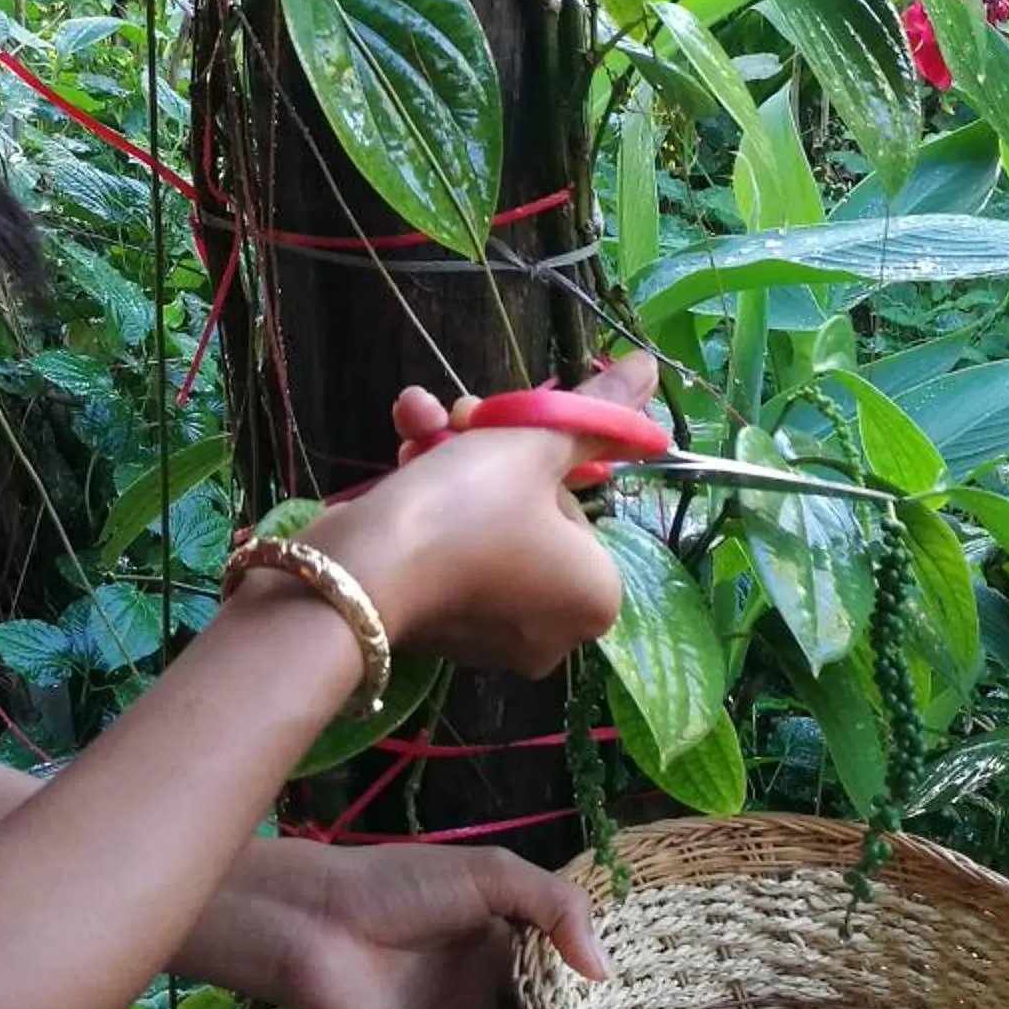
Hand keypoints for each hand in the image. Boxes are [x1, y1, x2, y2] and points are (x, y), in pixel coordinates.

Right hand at [311, 353, 657, 677]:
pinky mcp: (440, 634)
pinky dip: (426, 509)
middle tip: (454, 416)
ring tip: (414, 419)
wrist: (357, 574)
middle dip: (481, 452)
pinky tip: (398, 456)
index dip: (533, 456)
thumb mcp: (533, 444)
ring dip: (445, 461)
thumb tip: (650, 368)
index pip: (574, 503)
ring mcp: (493, 640)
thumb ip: (597, 409)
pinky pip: (447, 558)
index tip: (497, 427)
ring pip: (479, 527)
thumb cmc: (465, 508)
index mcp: (596, 596)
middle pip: (524, 512)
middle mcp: (554, 632)